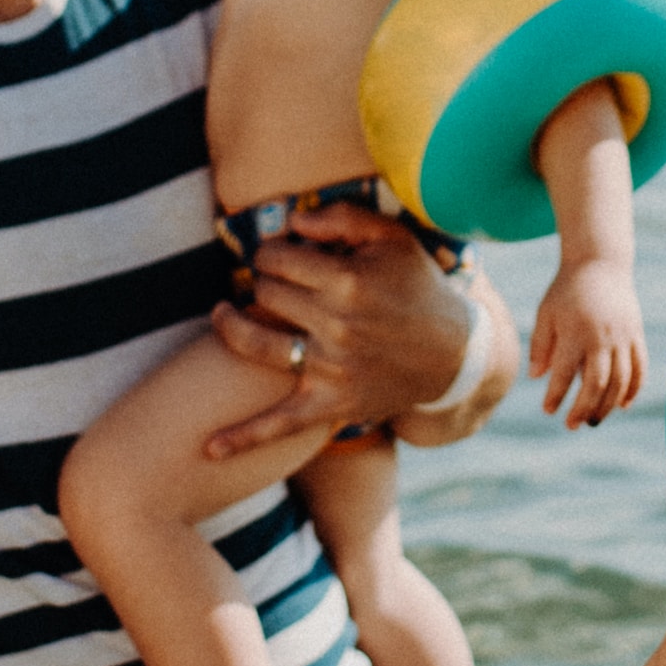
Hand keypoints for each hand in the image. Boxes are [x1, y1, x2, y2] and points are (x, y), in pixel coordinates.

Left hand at [202, 206, 484, 460]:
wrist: (456, 355)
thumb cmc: (420, 289)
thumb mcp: (394, 239)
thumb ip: (343, 218)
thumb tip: (292, 220)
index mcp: (346, 281)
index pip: (277, 259)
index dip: (272, 252)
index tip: (281, 255)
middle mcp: (334, 325)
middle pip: (264, 294)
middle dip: (263, 281)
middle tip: (274, 281)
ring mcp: (329, 368)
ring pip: (255, 343)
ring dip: (231, 325)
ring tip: (224, 313)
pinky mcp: (331, 404)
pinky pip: (279, 424)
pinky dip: (243, 437)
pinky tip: (209, 448)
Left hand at [527, 258, 645, 428]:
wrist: (600, 264)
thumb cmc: (567, 290)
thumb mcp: (546, 313)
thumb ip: (541, 345)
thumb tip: (536, 377)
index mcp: (576, 333)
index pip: (565, 374)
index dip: (556, 396)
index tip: (547, 410)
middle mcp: (602, 338)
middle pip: (596, 384)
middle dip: (583, 408)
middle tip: (572, 425)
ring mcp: (623, 337)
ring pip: (620, 381)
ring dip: (608, 406)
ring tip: (593, 420)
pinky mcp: (636, 336)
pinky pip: (639, 368)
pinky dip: (633, 389)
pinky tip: (623, 405)